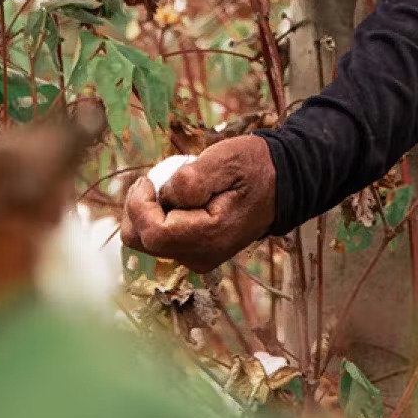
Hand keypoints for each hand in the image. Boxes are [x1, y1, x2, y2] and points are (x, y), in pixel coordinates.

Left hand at [121, 135, 275, 272]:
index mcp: (210, 237)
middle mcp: (201, 256)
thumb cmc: (253, 168)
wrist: (280, 186)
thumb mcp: (226, 159)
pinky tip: (176, 199)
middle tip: (155, 180)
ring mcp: (196, 258)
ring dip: (146, 211)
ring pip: (145, 241)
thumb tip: (163, 195)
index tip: (148, 179)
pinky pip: (159, 238)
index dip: (139, 205)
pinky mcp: (193, 252)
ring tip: (170, 188)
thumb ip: (192, 179)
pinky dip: (157, 217)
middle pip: (141, 241)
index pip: (152, 234)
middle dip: (138, 208)